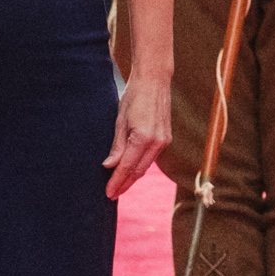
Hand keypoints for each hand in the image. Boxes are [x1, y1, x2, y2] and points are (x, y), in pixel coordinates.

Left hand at [103, 63, 172, 201]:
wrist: (154, 81)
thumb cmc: (134, 96)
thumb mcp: (120, 120)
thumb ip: (117, 145)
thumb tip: (109, 166)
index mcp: (143, 138)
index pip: (127, 167)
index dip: (117, 182)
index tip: (108, 193)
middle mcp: (157, 143)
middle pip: (138, 171)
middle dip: (125, 184)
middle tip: (112, 195)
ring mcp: (164, 141)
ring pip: (146, 166)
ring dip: (133, 177)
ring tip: (119, 186)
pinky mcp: (166, 138)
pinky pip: (151, 157)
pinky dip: (141, 165)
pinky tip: (132, 170)